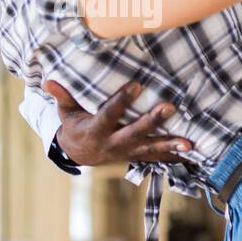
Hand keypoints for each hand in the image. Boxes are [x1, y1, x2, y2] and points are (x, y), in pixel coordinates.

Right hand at [44, 79, 190, 165]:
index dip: (122, 101)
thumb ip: (62, 97)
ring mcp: (127, 152)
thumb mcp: (66, 113)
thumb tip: (48, 81)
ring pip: (150, 150)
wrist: (79, 154)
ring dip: (170, 145)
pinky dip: (175, 157)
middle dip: (152, 122)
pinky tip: (193, 154)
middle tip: (169, 108)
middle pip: (134, 133)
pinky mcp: (137, 156)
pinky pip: (158, 159)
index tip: (137, 85)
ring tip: (189, 143)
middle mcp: (113, 144)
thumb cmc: (75, 126)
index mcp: (96, 130)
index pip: (109, 114)